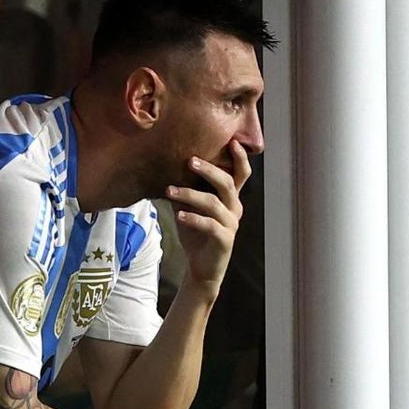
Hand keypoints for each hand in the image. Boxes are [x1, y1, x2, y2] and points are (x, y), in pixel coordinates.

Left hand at [166, 142, 249, 293]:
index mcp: (230, 198)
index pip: (241, 174)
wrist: (201, 267)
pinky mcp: (224, 240)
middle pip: (226, 183)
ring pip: (213, 203)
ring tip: (170, 190)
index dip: (240, 158)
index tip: (232, 141)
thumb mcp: (190, 207)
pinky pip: (209, 225)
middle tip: (190, 160)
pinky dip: (193, 218)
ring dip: (190, 194)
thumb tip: (168, 167)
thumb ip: (187, 189)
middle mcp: (235, 208)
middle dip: (208, 170)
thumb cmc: (196, 234)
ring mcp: (231, 224)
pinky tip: (179, 215)